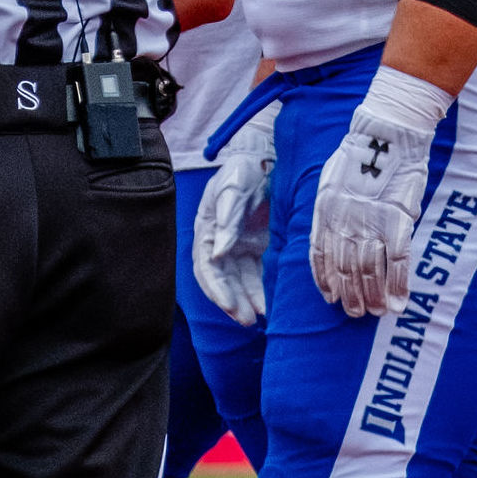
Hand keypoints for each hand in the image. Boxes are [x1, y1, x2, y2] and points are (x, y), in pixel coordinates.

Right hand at [194, 104, 276, 326]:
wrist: (269, 157)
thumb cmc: (245, 170)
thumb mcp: (233, 189)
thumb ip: (227, 220)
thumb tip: (218, 252)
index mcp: (208, 229)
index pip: (206, 267)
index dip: (216, 288)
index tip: (229, 305)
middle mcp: (221, 241)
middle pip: (222, 279)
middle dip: (231, 301)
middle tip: (246, 320)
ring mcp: (240, 245)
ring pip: (240, 280)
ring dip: (247, 300)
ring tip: (259, 318)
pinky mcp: (260, 246)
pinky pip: (258, 274)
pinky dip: (262, 290)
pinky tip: (270, 304)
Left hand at [309, 103, 434, 317]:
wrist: (385, 135)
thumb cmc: (359, 155)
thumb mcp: (329, 180)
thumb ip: (328, 208)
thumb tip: (331, 231)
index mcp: (323, 212)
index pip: (318, 255)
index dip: (324, 279)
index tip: (329, 297)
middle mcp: (343, 222)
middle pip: (344, 268)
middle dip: (350, 295)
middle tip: (356, 313)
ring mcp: (371, 223)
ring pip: (369, 270)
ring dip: (373, 296)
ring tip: (377, 313)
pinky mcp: (398, 221)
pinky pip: (398, 261)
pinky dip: (398, 285)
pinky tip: (399, 301)